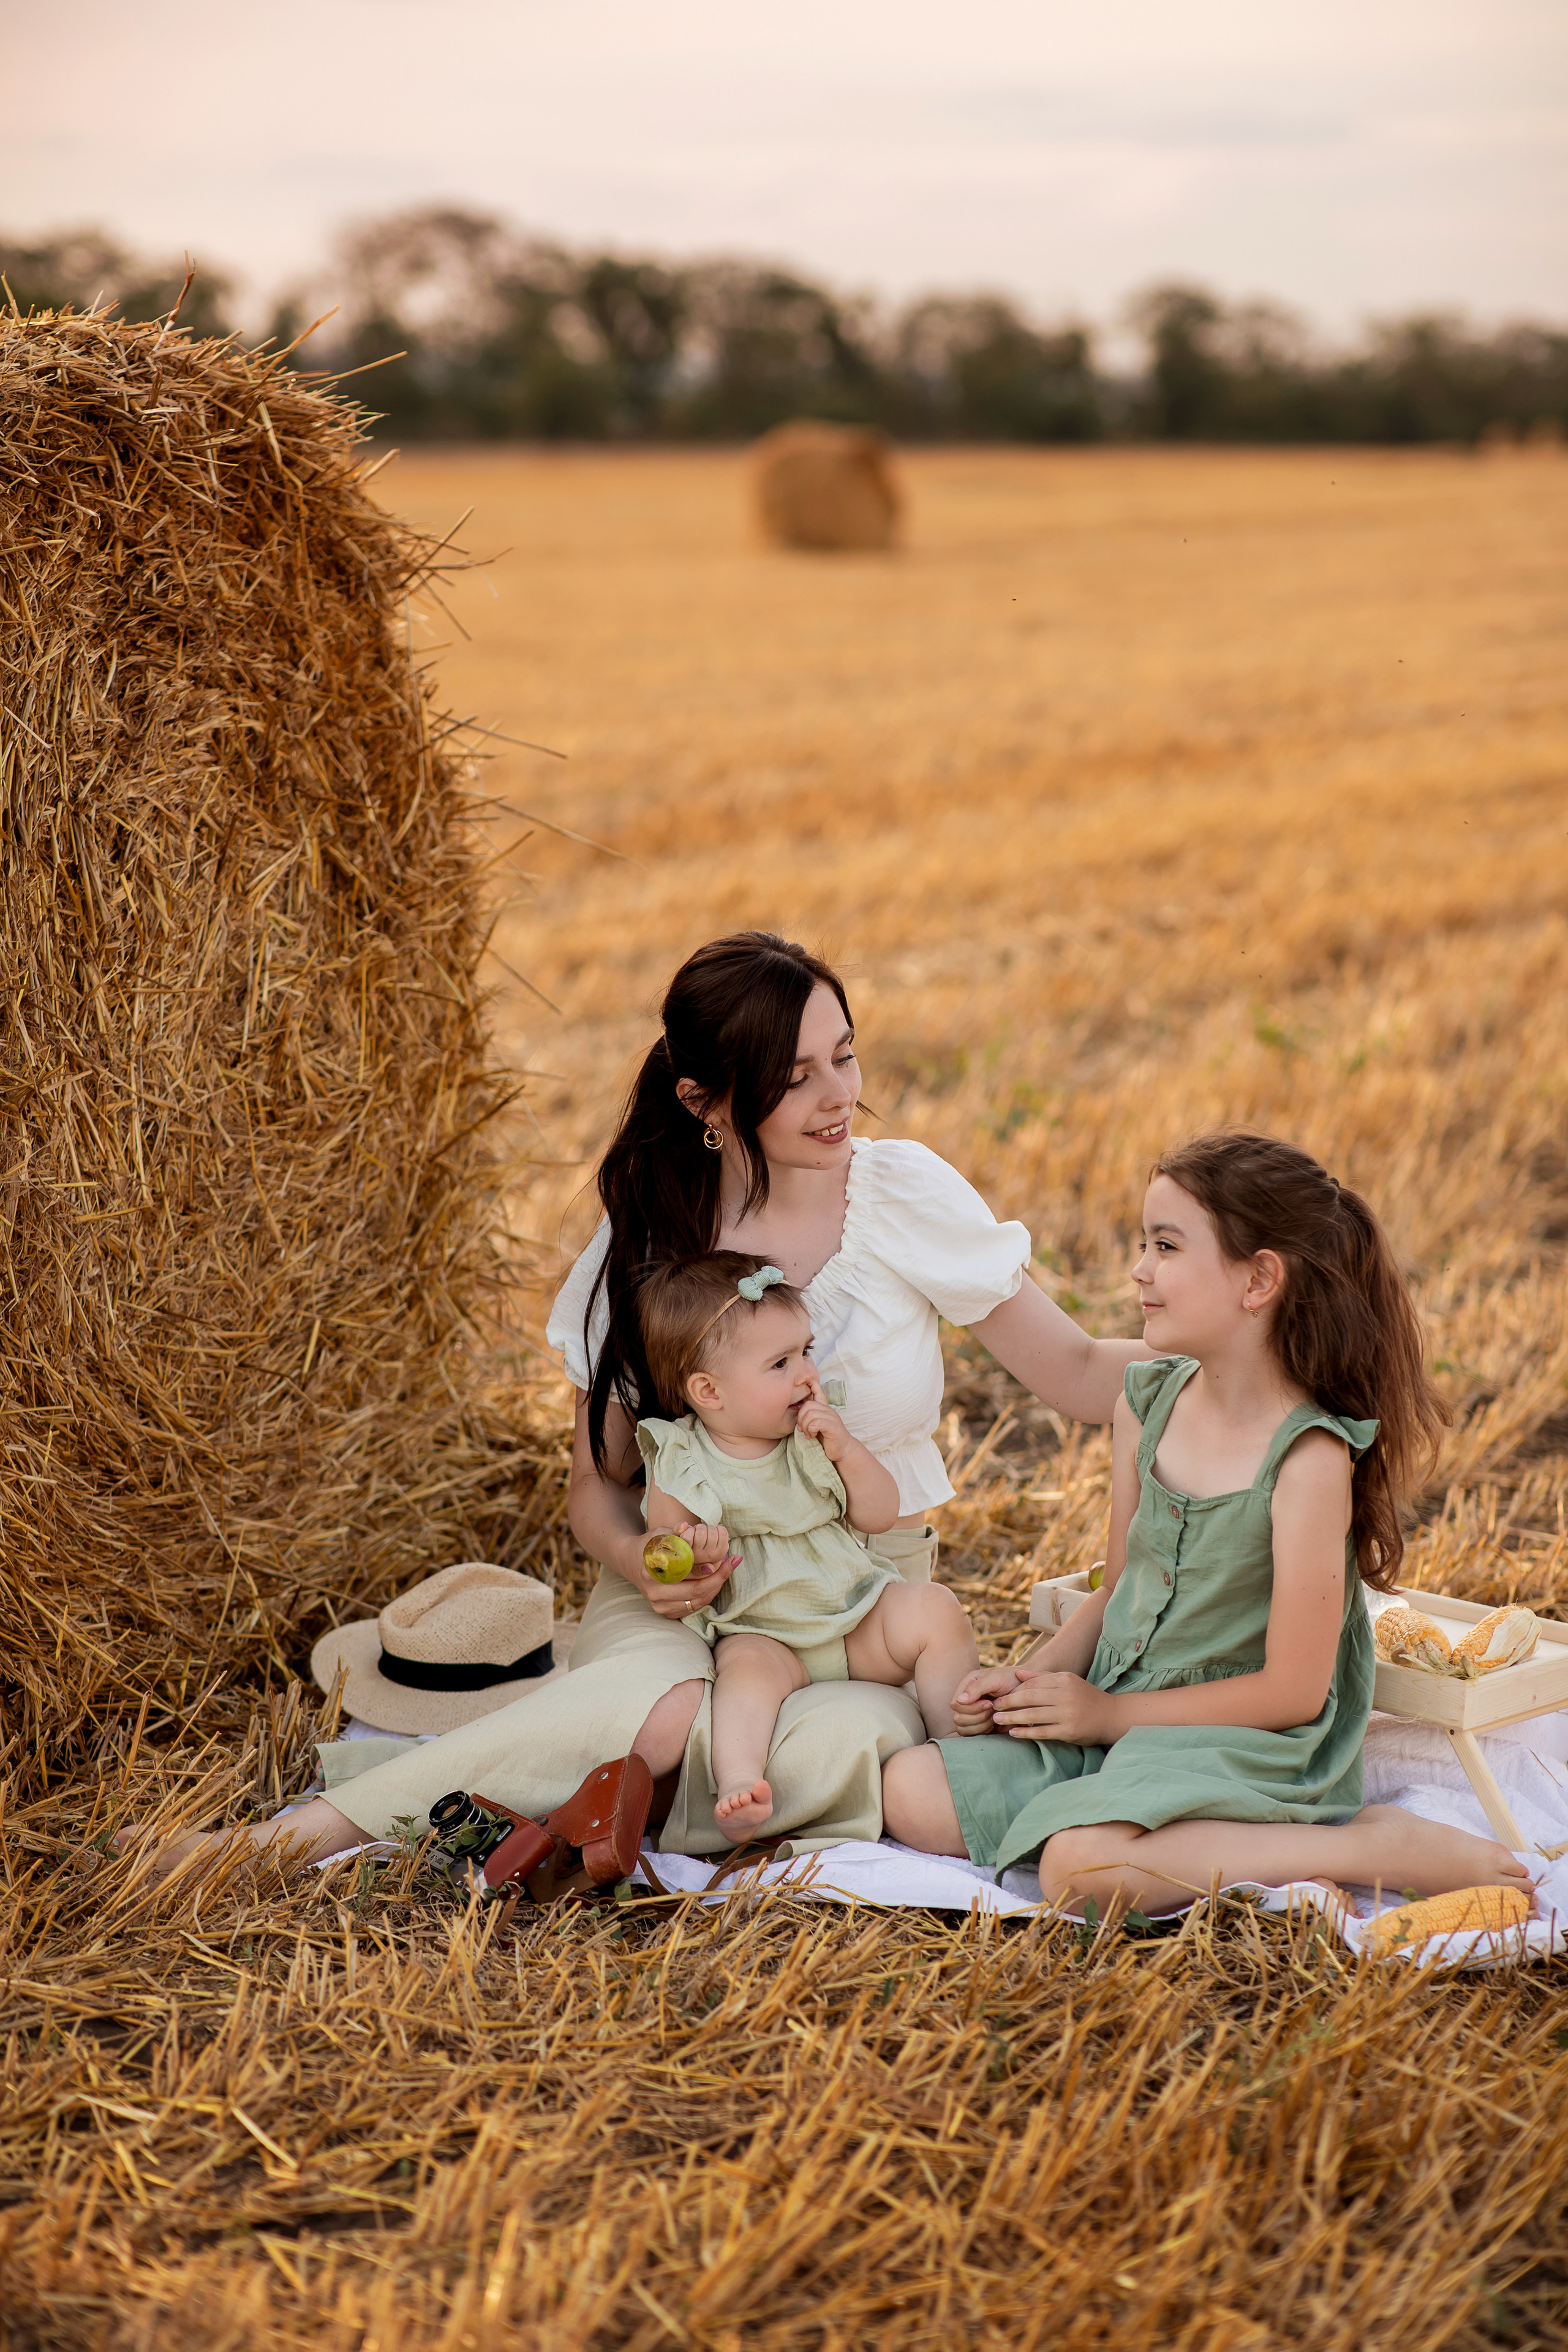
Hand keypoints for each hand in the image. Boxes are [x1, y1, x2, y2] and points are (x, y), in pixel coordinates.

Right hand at [631, 1523, 738, 1619]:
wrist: (630, 1562)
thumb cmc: (649, 1545)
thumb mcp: (660, 1534)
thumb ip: (675, 1532)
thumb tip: (688, 1527)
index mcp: (651, 1573)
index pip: (689, 1575)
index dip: (712, 1569)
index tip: (730, 1558)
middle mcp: (654, 1593)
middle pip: (697, 1592)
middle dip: (720, 1578)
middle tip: (733, 1562)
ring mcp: (660, 1606)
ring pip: (698, 1602)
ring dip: (716, 1586)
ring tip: (727, 1569)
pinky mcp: (666, 1612)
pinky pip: (694, 1607)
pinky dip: (708, 1594)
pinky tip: (715, 1580)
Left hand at [793, 1367, 849, 1460]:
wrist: (843, 1451)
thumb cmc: (827, 1439)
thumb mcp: (817, 1426)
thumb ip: (810, 1418)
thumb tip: (796, 1413)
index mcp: (824, 1409)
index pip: (818, 1391)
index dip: (811, 1384)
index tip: (806, 1380)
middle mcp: (828, 1410)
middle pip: (808, 1405)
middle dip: (801, 1418)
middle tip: (803, 1430)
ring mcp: (832, 1417)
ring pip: (810, 1414)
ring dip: (806, 1426)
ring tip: (809, 1434)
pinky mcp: (833, 1426)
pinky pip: (816, 1422)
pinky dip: (811, 1430)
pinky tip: (813, 1435)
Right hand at [950, 1664, 1018, 1735]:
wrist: (1026, 1689)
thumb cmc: (1010, 1679)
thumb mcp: (994, 1678)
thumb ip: (976, 1687)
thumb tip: (959, 1700)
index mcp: (966, 1687)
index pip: (955, 1704)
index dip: (971, 1707)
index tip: (989, 1702)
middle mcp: (966, 1701)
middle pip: (958, 1719)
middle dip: (979, 1717)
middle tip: (994, 1709)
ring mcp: (971, 1714)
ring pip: (964, 1729)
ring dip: (982, 1725)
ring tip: (996, 1715)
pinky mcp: (979, 1725)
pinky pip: (973, 1736)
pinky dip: (986, 1731)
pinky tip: (996, 1722)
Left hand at [990, 1667, 1119, 1744]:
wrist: (1111, 1716)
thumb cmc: (1085, 1698)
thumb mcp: (1068, 1681)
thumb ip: (1042, 1677)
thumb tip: (1017, 1674)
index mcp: (1064, 1679)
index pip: (1032, 1683)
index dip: (1013, 1690)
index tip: (999, 1696)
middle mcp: (1065, 1694)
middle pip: (1029, 1697)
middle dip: (1008, 1702)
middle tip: (994, 1707)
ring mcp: (1068, 1713)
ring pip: (1033, 1715)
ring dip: (1012, 1718)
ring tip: (997, 1720)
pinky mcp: (1069, 1731)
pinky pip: (1042, 1731)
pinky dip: (1026, 1732)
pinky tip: (1014, 1733)